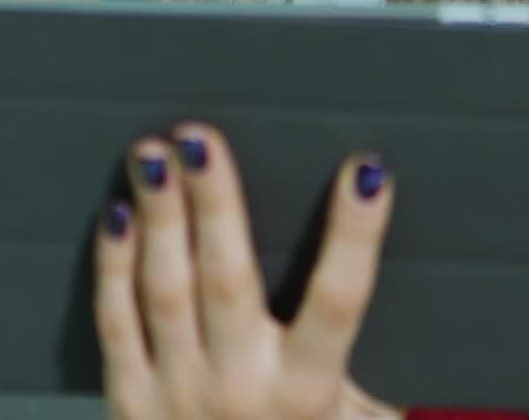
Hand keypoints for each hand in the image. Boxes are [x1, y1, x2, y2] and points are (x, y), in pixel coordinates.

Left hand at [94, 126, 400, 419]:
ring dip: (160, 218)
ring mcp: (178, 398)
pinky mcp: (132, 407)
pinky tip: (116, 215)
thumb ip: (377, 371)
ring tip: (153, 153)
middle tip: (200, 135)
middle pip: (228, 281)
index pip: (340, 299)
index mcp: (310, 395)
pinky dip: (114, 270)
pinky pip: (117, 327)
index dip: (356, 233)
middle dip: (214, 202)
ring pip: (166, 293)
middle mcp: (241, 392)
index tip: (366, 169)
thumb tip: (414, 281)